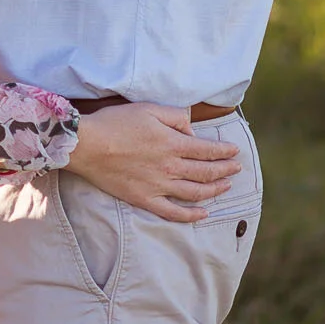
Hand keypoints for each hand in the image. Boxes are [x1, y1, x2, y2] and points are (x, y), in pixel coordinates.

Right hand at [67, 103, 240, 221]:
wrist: (87, 145)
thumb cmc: (116, 122)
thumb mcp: (149, 108)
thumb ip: (176, 116)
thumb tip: (192, 130)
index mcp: (173, 144)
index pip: (208, 150)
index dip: (224, 151)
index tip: (235, 151)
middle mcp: (170, 167)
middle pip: (206, 172)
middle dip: (225, 170)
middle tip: (237, 168)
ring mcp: (158, 186)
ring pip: (195, 193)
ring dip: (214, 190)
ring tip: (226, 187)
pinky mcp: (144, 199)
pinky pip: (173, 212)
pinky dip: (191, 215)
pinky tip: (203, 214)